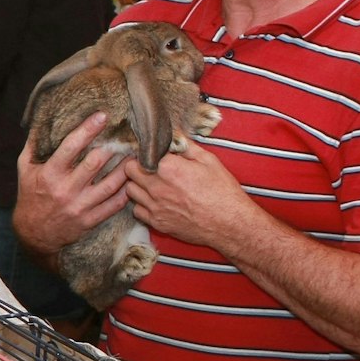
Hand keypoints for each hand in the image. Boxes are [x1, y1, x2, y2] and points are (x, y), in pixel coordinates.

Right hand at [12, 113, 129, 254]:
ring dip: (125, 168)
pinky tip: (133, 180)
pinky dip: (126, 192)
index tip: (102, 116)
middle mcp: (65, 190)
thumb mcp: (25, 169)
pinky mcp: (90, 220)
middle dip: (112, 146)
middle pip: (95, 163)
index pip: (70, 147)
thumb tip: (42, 121)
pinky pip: (114, 205)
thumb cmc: (30, 195)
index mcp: (50, 174)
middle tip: (126, 134)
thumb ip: (34, 146)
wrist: (33, 232)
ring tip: (135, 155)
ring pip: (110, 184)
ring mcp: (79, 206)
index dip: (87, 129)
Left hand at [124, 138, 260, 248]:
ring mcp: (155, 206)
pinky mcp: (156, 222)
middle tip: (149, 166)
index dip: (146, 151)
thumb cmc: (223, 192)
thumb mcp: (209, 161)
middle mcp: (157, 186)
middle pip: (129, 170)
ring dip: (138, 185)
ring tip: (152, 184)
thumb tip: (174, 136)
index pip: (142, 153)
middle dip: (137, 165)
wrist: (230, 224)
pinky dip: (143, 205)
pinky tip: (155, 201)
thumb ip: (186, 147)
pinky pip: (137, 210)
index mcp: (169, 168)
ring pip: (130, 190)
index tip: (151, 152)